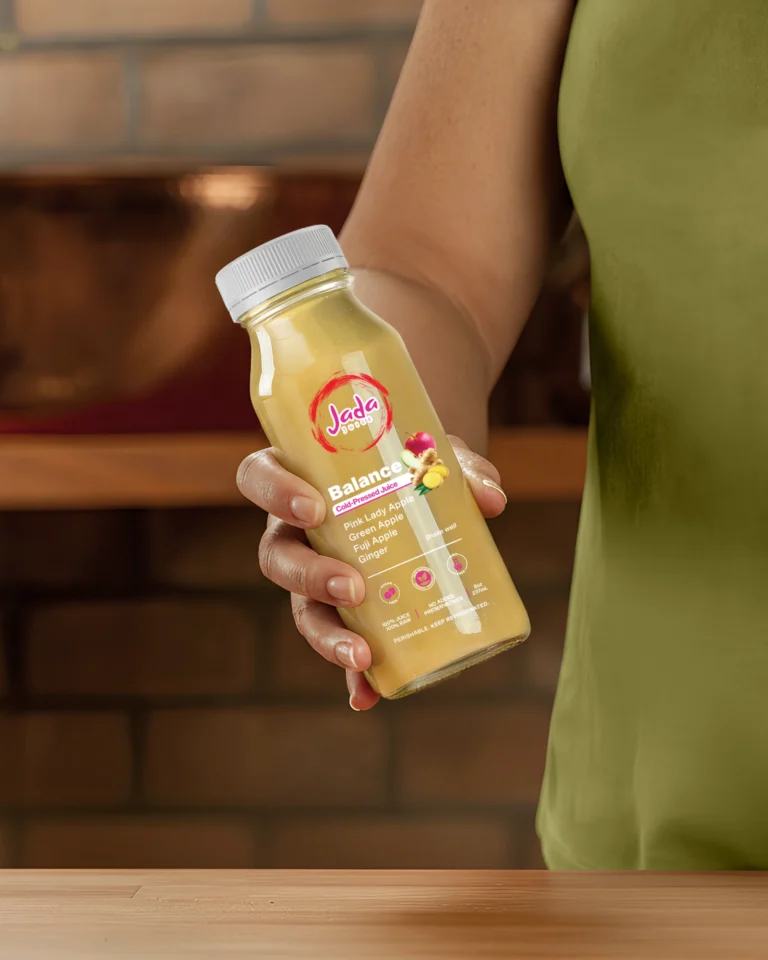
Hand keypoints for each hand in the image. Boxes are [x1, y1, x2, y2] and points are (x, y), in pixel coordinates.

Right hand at [237, 436, 507, 709]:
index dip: (275, 493)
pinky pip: (340, 643)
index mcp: (301, 478)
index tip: (313, 509)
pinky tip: (368, 695)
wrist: (418, 482)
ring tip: (362, 656)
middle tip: (353, 588)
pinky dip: (352, 675)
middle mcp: (296, 530)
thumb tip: (491, 499)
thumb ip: (458, 468)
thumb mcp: (429, 455)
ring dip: (327, 636)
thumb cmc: (408, 462)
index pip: (259, 477)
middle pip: (277, 557)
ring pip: (301, 609)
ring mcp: (315, 574)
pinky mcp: (343, 611)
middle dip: (309, 576)